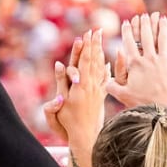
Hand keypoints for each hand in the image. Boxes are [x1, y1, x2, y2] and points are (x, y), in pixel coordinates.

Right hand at [49, 30, 107, 150]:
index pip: (83, 61)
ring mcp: (97, 91)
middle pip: (93, 61)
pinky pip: (104, 79)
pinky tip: (108, 63)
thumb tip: (59, 64)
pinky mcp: (100, 97)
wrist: (85, 137)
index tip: (87, 34)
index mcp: (80, 85)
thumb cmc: (69, 122)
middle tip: (96, 30)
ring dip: (99, 53)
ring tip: (101, 41)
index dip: (85, 47)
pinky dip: (106, 69)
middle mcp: (91, 85)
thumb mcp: (60, 102)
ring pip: (100, 68)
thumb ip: (60, 83)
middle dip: (94, 45)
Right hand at [109, 13, 166, 123]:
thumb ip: (111, 86)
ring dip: (163, 27)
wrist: (164, 108)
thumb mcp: (122, 95)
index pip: (129, 43)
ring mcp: (164, 60)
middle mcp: (150, 58)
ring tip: (162, 18)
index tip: (127, 22)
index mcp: (135, 64)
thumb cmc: (142, 103)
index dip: (127, 31)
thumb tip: (104, 80)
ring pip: (164, 38)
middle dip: (144, 24)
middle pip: (146, 36)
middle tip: (144, 15)